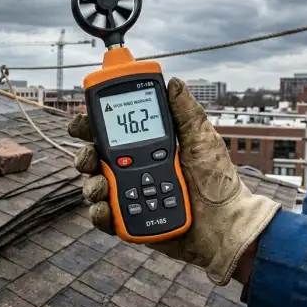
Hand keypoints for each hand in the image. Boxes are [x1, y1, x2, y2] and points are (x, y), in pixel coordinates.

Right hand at [67, 77, 280, 285]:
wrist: (225, 224)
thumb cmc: (218, 182)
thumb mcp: (203, 141)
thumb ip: (185, 113)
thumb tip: (173, 83)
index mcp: (146, 148)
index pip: (112, 133)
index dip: (91, 126)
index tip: (81, 122)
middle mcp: (133, 171)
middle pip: (94, 160)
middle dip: (84, 157)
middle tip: (90, 158)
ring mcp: (129, 197)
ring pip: (94, 188)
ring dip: (91, 186)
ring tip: (102, 188)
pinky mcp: (129, 222)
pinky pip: (105, 218)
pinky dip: (99, 214)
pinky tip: (105, 210)